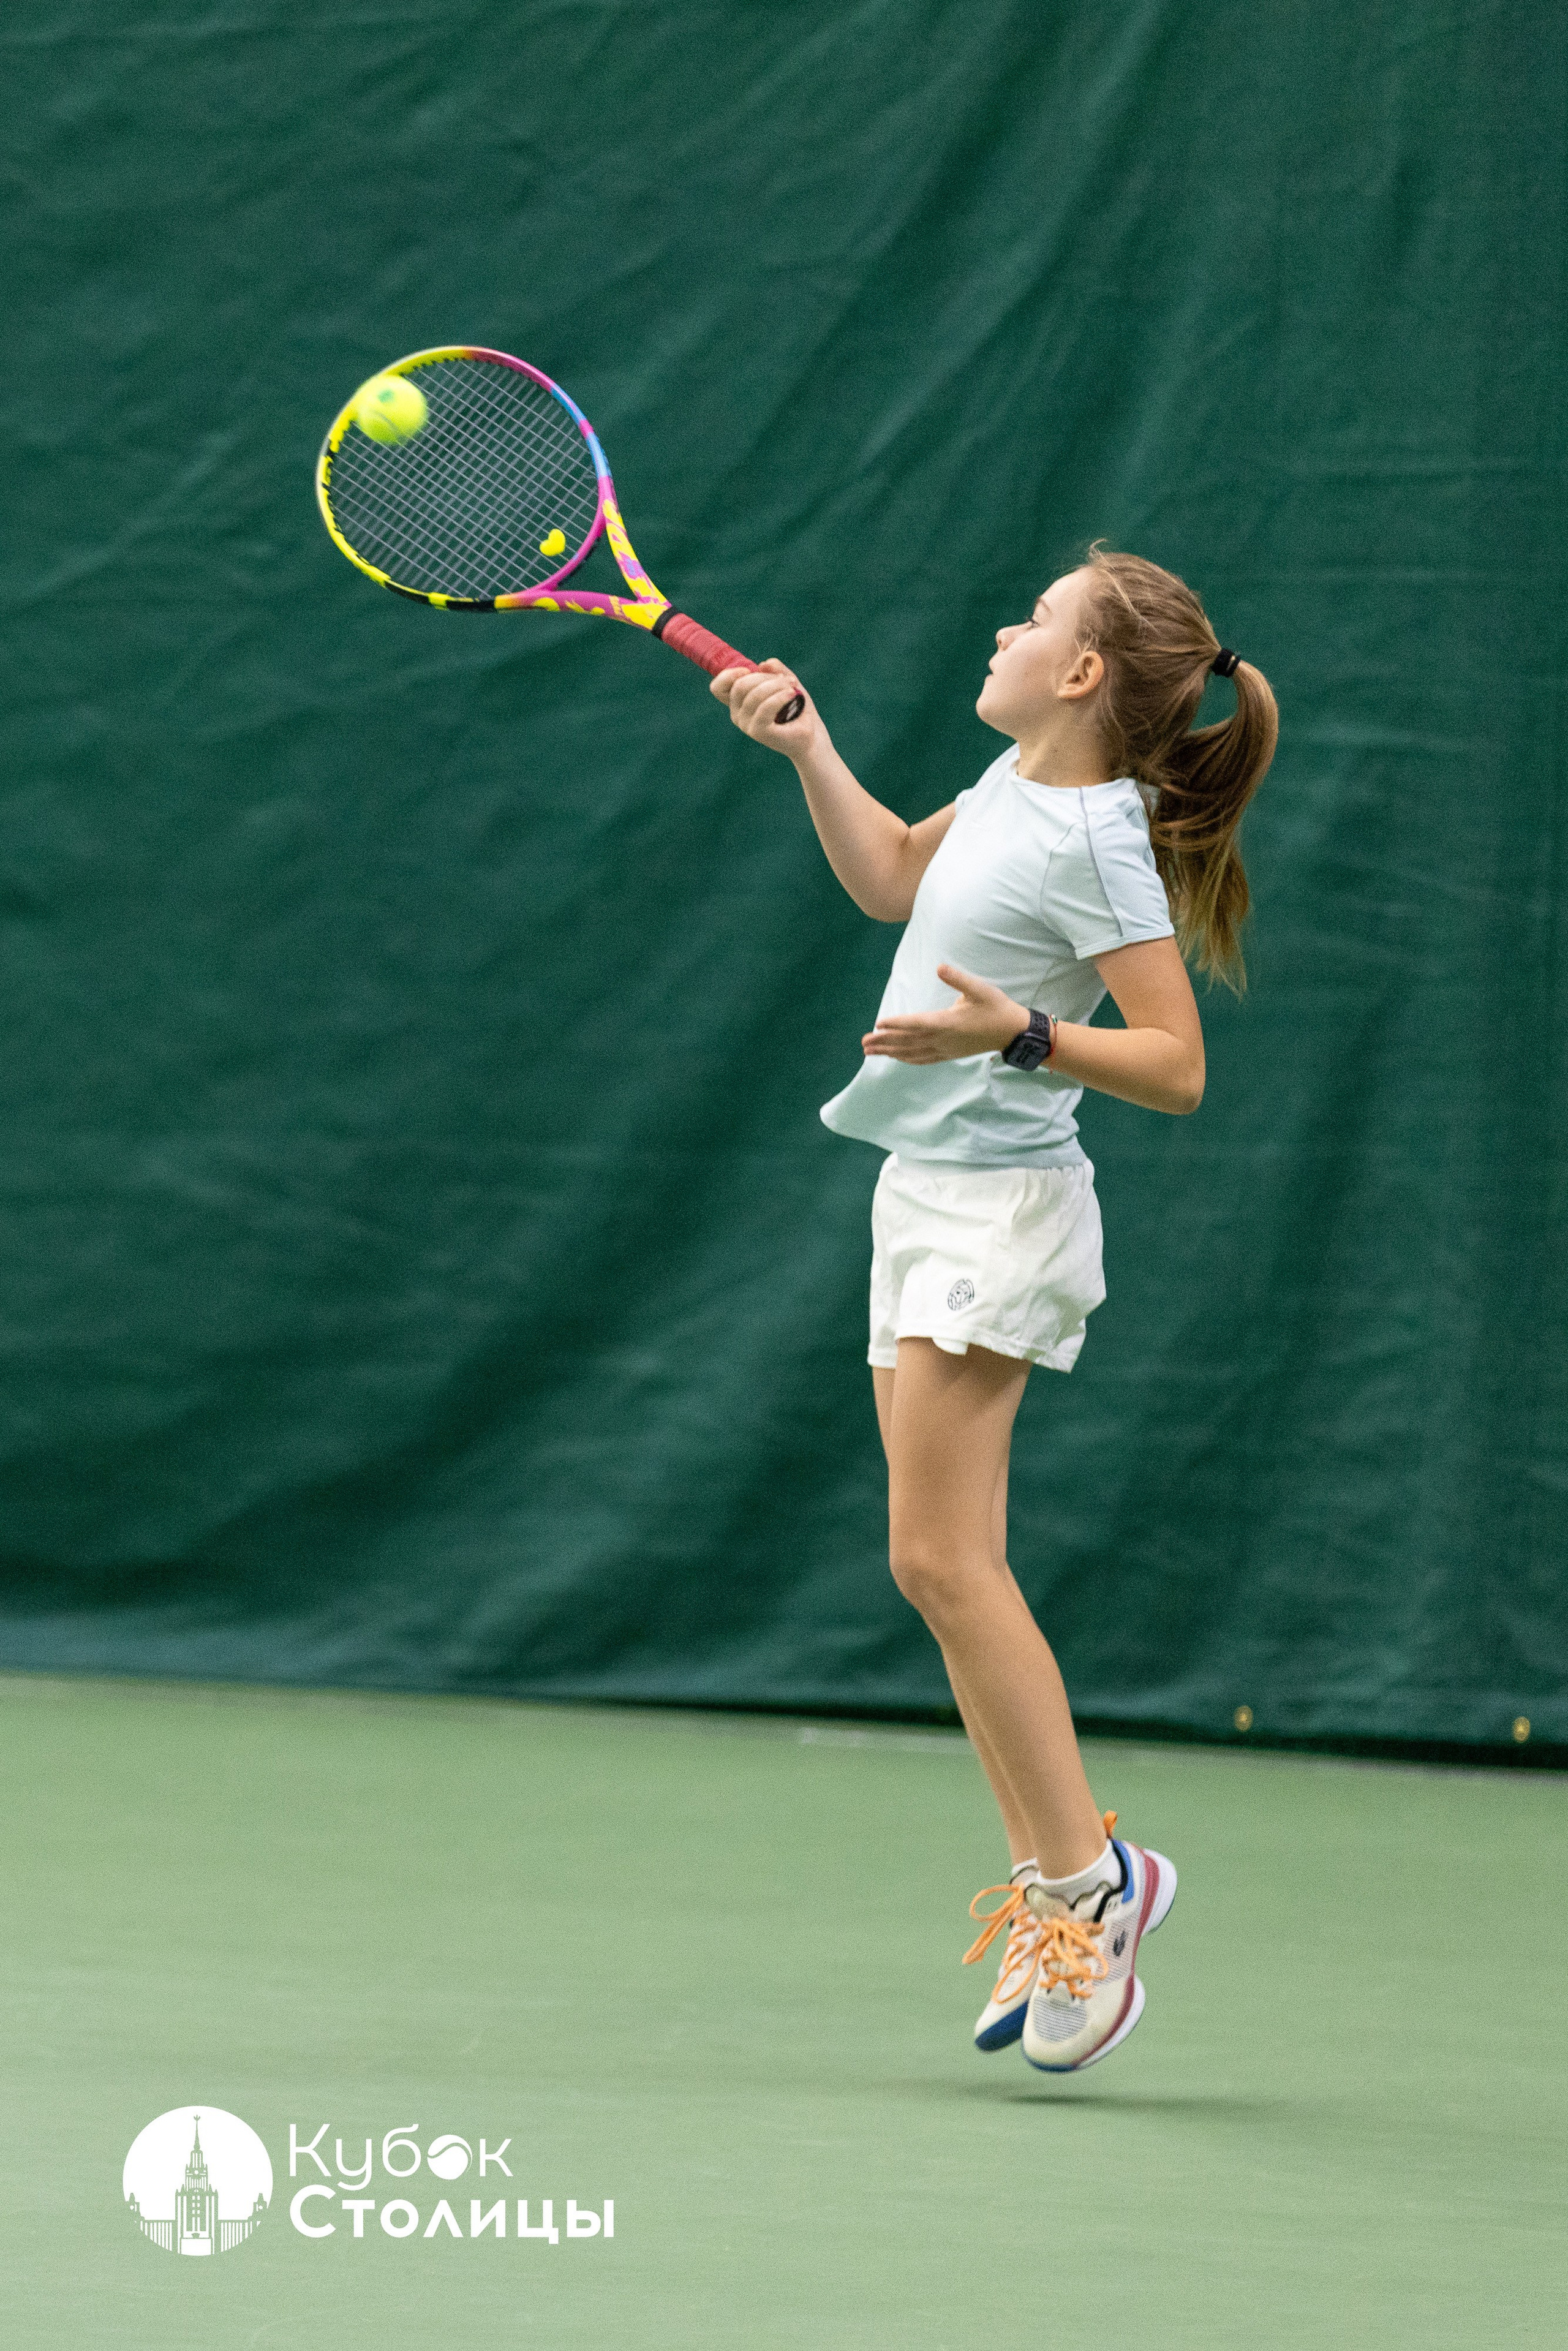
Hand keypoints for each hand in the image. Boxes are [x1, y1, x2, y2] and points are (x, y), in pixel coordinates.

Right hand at [712, 657, 817, 750]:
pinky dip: (781, 696)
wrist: (810, 734)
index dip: (728, 675)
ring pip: (754, 694)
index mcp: (738, 703)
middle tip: (786, 679)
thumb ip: (775, 670)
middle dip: (765, 677)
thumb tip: (764, 664)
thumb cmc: (796, 708)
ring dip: (777, 685)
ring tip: (793, 687)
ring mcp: (746, 725)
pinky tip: (792, 694)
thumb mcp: (786, 682)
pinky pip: (765, 707)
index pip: (718, 688)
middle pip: (740, 685)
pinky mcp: (758, 732)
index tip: (748, 670)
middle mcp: (738, 715)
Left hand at [862, 964, 1029, 1062]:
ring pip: (912, 1053)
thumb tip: (939, 967)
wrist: (1012, 1032)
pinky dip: (906, 1059)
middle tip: (864, 1042)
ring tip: (870, 1052)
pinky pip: (923, 1059)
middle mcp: (943, 1039)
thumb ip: (958, 979)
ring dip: (890, 1052)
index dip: (896, 1023)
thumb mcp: (980, 989)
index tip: (878, 1023)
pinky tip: (895, 1058)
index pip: (916, 1023)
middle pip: (908, 1041)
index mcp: (948, 1023)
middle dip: (885, 1042)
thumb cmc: (996, 1008)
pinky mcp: (949, 1054)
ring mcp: (945, 1050)